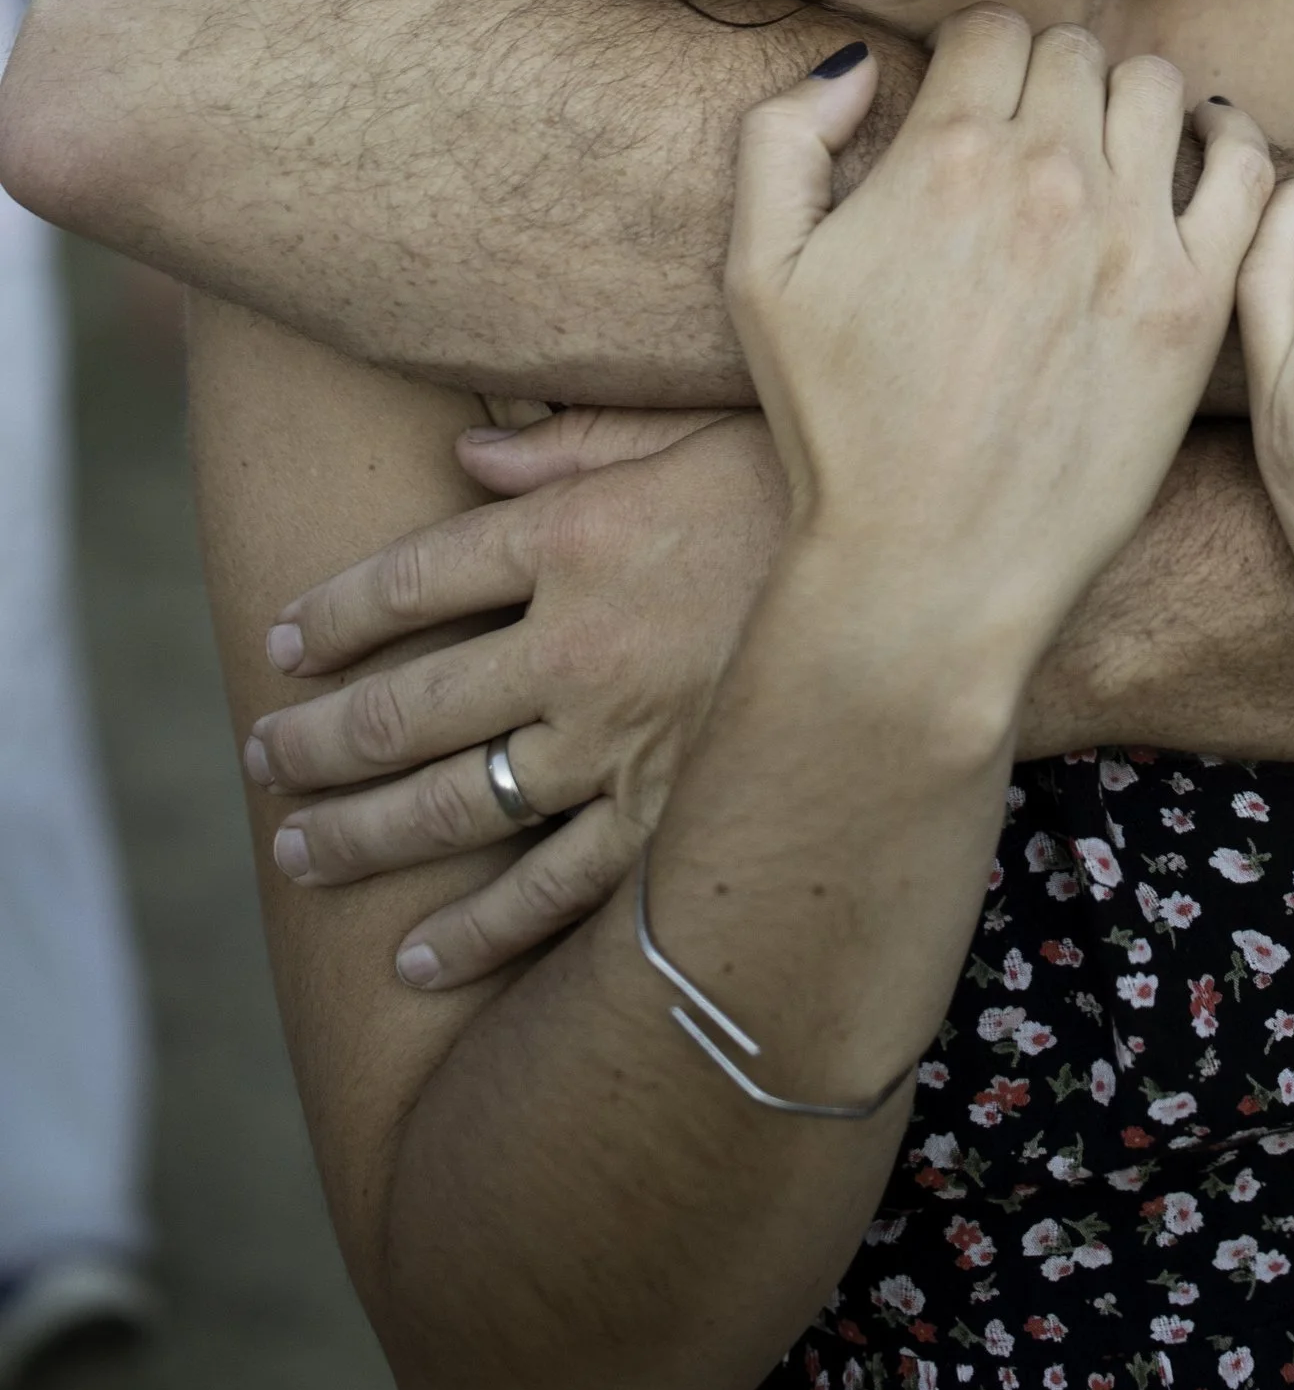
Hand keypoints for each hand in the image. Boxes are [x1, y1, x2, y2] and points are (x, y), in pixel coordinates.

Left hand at [245, 404, 784, 986]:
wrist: (936, 586)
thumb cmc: (822, 486)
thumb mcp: (699, 430)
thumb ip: (578, 444)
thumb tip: (467, 458)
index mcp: (574, 539)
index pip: (411, 580)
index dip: (334, 614)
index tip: (284, 642)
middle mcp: (572, 649)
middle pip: (402, 706)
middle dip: (314, 740)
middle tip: (261, 760)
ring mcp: (615, 748)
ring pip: (449, 807)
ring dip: (358, 837)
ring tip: (298, 851)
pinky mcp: (666, 825)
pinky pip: (548, 896)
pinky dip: (472, 936)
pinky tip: (413, 959)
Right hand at [729, 12, 1270, 703]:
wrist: (928, 564)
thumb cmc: (838, 428)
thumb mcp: (759, 274)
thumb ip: (782, 138)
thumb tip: (856, 60)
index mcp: (945, 153)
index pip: (989, 28)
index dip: (977, 55)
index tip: (973, 99)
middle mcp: (1047, 174)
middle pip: (1072, 51)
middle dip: (1047, 76)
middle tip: (1032, 135)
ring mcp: (1132, 233)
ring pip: (1156, 87)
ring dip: (1127, 100)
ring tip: (1105, 148)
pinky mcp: (1195, 299)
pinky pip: (1243, 167)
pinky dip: (1226, 137)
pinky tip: (1201, 148)